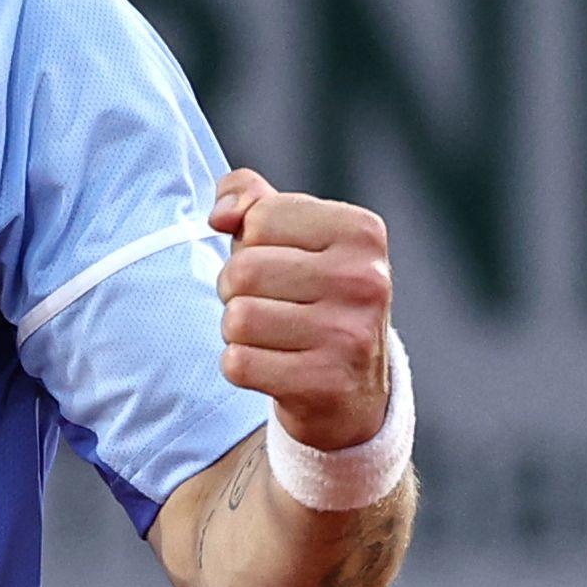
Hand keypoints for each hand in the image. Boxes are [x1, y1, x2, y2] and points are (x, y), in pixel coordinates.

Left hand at [210, 169, 392, 452]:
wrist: (353, 390)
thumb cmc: (311, 294)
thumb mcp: (292, 233)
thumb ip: (249, 196)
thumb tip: (221, 215)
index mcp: (361, 232)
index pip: (258, 217)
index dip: (251, 242)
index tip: (282, 263)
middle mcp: (365, 280)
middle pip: (242, 270)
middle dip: (236, 288)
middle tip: (271, 305)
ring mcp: (350, 335)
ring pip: (237, 318)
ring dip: (238, 330)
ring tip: (274, 336)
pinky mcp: (327, 384)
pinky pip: (238, 363)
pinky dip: (241, 366)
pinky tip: (275, 367)